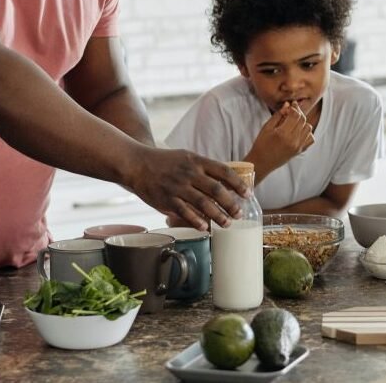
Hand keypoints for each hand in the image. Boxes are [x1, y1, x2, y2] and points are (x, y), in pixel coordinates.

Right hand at [127, 148, 249, 229]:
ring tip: (227, 223)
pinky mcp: (167, 200)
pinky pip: (185, 213)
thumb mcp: (187, 157)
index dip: (238, 184)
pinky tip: (205, 227)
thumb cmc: (165, 162)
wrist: (137, 164)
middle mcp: (189, 174)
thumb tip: (226, 183)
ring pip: (203, 204)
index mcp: (197, 161)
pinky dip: (196, 221)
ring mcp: (178, 187)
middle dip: (231, 204)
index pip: (224, 171)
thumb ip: (205, 169)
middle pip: (217, 190)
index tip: (248, 194)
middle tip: (240, 214)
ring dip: (218, 215)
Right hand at [249, 102, 314, 173]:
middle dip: (298, 113)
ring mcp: (298, 146)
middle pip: (303, 120)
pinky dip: (307, 133)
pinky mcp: (300, 151)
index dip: (294, 107)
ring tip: (294, 122)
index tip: (292, 104)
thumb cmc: (261, 144)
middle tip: (292, 111)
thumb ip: (278, 115)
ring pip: (308, 128)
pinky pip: (311, 138)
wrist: (261, 162)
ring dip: (303, 122)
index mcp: (283, 133)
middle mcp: (293, 140)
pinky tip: (298, 132)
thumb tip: (288, 104)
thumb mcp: (267, 127)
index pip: (295, 115)